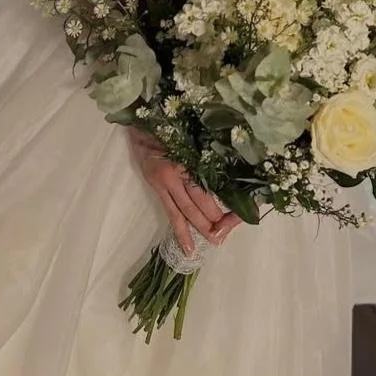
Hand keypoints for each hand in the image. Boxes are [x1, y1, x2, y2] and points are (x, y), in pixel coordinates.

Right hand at [127, 130, 241, 253]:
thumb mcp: (189, 137)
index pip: (206, 187)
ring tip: (214, 241)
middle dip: (214, 219)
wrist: (138, 128)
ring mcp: (165, 183)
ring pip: (185, 211)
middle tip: (228, 231)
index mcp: (186, 158)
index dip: (220, 203)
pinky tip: (188, 248)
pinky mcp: (157, 189)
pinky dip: (180, 232)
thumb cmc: (168, 127)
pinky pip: (171, 214)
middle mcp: (176, 173)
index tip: (236, 213)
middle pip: (198, 202)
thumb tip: (228, 172)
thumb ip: (205, 155)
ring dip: (201, 228)